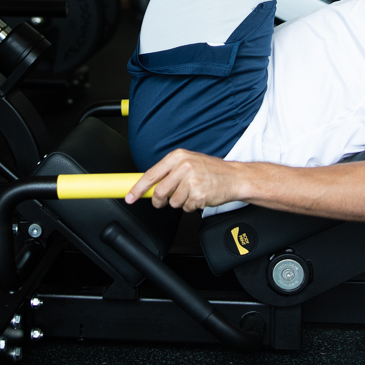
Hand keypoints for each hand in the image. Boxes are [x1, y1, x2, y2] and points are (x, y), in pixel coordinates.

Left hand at [126, 149, 240, 211]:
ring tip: (192, 193)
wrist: (235, 177)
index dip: (138, 188)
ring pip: (173, 202)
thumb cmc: (212, 170)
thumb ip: (170, 171)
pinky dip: (191, 206)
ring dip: (180, 202)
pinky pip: (186, 207)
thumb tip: (150, 185)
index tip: (130, 197)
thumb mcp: (189, 162)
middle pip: (159, 191)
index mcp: (178, 156)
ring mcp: (191, 181)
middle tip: (163, 201)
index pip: (151, 174)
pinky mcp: (198, 195)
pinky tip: (200, 197)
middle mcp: (184, 166)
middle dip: (159, 201)